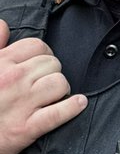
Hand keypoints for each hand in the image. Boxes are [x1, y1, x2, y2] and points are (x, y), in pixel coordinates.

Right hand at [0, 19, 86, 153]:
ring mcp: (21, 104)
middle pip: (52, 63)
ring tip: (55, 95)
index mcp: (1, 63)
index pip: (37, 46)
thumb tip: (4, 26)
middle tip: (45, 83)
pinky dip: (72, 108)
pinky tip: (78, 103)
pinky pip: (58, 113)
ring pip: (59, 83)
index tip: (42, 63)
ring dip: (62, 89)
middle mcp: (12, 80)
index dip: (44, 54)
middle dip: (52, 72)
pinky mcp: (26, 128)